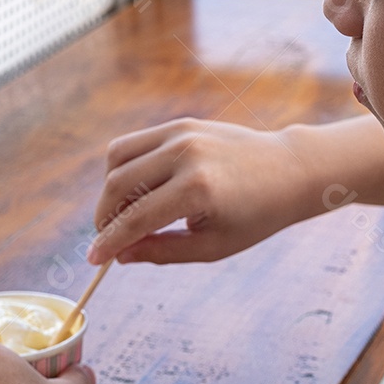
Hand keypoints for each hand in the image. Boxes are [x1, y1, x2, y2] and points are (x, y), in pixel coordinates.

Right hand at [89, 117, 312, 265]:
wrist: (289, 170)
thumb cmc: (256, 215)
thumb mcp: (213, 246)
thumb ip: (163, 251)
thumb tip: (120, 256)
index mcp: (198, 190)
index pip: (136, 219)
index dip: (110, 242)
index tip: (94, 259)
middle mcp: (186, 155)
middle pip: (118, 185)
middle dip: (104, 217)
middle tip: (108, 239)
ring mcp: (182, 133)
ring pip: (117, 158)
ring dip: (109, 189)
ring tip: (122, 214)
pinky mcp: (182, 124)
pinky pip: (134, 143)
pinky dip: (124, 167)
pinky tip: (137, 189)